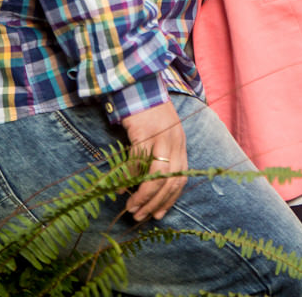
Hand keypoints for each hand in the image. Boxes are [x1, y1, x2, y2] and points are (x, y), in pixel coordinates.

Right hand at [120, 100, 187, 221]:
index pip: (181, 179)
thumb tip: (143, 187)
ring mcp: (161, 137)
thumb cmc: (148, 114)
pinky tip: (120, 187)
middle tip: (140, 216)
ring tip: (131, 208)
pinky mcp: (144, 132)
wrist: (139, 86)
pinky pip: (137, 161)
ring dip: (143, 196)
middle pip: (170, 181)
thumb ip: (157, 157)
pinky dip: (129, 177)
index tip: (159, 215)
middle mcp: (175, 142)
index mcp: (180, 144)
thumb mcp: (160, 136)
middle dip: (155, 203)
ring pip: (156, 175)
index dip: (169, 199)